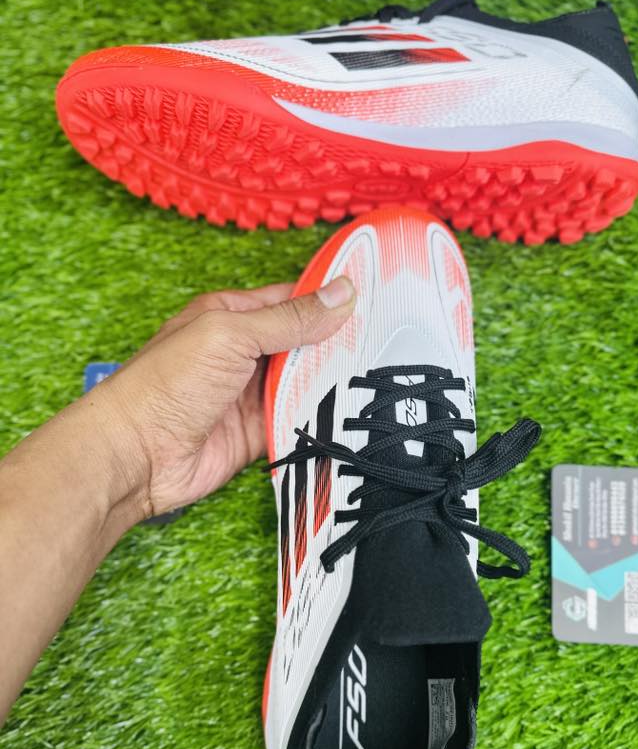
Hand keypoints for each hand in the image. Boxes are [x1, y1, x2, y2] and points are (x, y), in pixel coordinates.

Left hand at [88, 276, 354, 521]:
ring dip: (332, 380)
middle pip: (302, 342)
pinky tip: (350, 410)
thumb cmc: (165, 385)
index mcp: (231, 316)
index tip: (373, 297)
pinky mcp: (257, 431)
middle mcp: (242, 352)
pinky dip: (319, 416)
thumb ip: (288, 319)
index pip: (290, 300)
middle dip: (338, 342)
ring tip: (380, 373)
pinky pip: (297, 418)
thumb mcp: (231, 335)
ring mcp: (250, 393)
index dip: (328, 298)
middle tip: (388, 339)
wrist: (138, 455)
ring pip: (305, 381)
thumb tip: (339, 293)